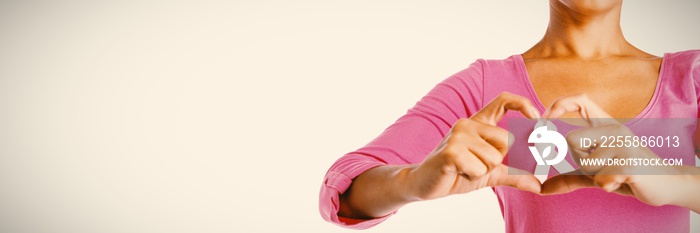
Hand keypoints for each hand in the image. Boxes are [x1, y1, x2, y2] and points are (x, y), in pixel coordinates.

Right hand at [407, 92, 541, 200]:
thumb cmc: (456, 174)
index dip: (525, 105)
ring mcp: (458, 135)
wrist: (424, 183)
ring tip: (465, 169)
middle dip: (499, 161)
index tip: (537, 121)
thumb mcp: (489, 172)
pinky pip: (480, 169)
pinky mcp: (451, 151)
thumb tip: (539, 185)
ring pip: (495, 158)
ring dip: (483, 172)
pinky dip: (472, 176)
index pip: (505, 100)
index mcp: (478, 122)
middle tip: (476, 165)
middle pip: (508, 141)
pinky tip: (458, 173)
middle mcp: (468, 123)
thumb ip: (513, 174)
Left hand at [540, 94, 696, 207]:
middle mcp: (614, 127)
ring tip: (615, 172)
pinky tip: (623, 180)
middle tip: (602, 166)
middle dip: (579, 161)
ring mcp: (623, 143)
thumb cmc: (627, 172)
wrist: (666, 182)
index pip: (579, 100)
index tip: (544, 120)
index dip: (558, 105)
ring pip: (585, 164)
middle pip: (571, 140)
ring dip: (596, 177)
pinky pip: (600, 179)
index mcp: (606, 123)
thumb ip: (570, 176)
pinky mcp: (629, 162)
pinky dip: (607, 186)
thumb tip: (541, 189)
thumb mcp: (596, 171)